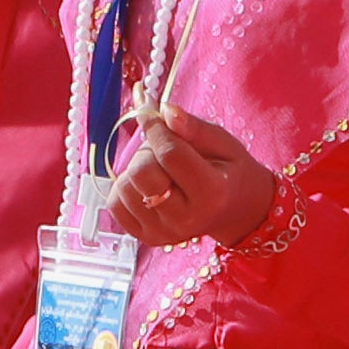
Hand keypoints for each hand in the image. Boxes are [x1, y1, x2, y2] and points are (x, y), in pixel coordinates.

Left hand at [104, 109, 278, 255]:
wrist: (233, 210)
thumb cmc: (227, 171)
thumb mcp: (223, 143)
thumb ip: (193, 127)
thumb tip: (165, 110)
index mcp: (212, 193)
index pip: (169, 153)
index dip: (155, 127)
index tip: (150, 111)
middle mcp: (187, 219)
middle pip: (142, 172)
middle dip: (148, 150)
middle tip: (164, 148)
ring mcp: (165, 233)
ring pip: (125, 186)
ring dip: (137, 169)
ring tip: (161, 169)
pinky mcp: (147, 237)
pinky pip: (115, 204)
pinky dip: (126, 187)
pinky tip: (148, 186)